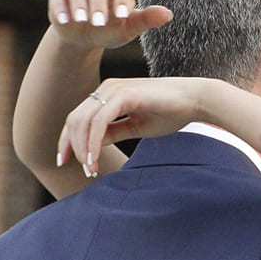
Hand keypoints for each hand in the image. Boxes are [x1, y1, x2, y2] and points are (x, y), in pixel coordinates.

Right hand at [48, 0, 170, 49]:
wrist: (85, 38)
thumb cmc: (111, 30)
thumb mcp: (129, 28)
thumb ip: (146, 20)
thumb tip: (168, 14)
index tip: (122, 17)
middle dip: (99, 2)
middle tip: (99, 23)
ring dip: (79, 2)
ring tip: (82, 21)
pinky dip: (60, 7)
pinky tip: (65, 22)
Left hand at [58, 77, 218, 175]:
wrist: (195, 100)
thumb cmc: (170, 113)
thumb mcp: (136, 127)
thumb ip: (113, 133)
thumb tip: (92, 146)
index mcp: (108, 94)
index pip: (77, 118)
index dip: (67, 140)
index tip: (65, 162)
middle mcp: (106, 89)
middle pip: (74, 120)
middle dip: (70, 147)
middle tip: (81, 171)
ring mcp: (113, 90)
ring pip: (83, 121)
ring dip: (82, 148)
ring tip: (90, 169)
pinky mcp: (123, 95)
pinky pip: (99, 122)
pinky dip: (93, 143)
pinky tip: (94, 160)